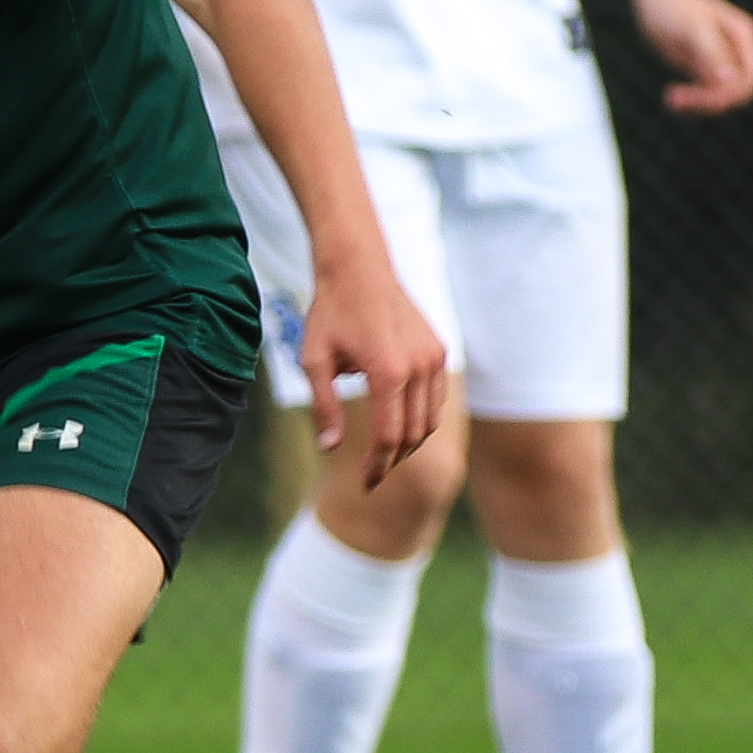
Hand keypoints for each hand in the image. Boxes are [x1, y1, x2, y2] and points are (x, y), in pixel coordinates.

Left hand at [299, 262, 446, 488]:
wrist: (358, 268)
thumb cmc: (330, 313)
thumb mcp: (314, 360)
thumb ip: (323, 406)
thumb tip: (328, 448)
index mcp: (387, 373)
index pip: (389, 437)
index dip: (377, 466)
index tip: (365, 484)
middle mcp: (418, 367)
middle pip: (414, 434)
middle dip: (393, 460)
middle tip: (372, 474)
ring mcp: (433, 358)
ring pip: (430, 419)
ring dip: (409, 442)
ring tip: (385, 454)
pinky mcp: (438, 349)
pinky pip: (436, 397)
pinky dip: (421, 417)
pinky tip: (400, 423)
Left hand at [634, 0, 752, 115]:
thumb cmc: (674, 7)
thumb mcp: (692, 27)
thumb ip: (712, 52)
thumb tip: (729, 79)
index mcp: (743, 37)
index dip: (735, 92)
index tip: (704, 98)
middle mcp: (737, 50)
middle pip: (739, 90)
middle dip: (712, 101)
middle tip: (677, 100)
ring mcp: (722, 60)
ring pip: (721, 95)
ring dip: (699, 105)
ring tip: (671, 100)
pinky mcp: (704, 68)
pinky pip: (706, 93)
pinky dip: (692, 102)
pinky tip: (671, 99)